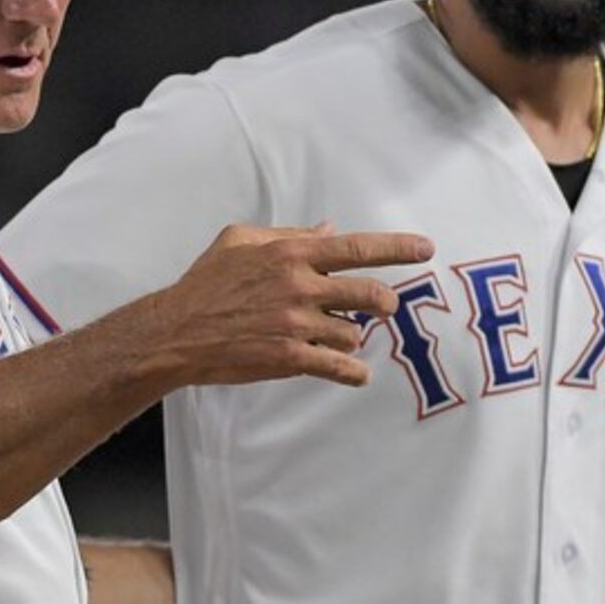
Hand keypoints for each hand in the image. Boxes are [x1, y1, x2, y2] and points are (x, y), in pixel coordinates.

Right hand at [159, 221, 434, 388]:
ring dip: (351, 337)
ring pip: (354, 333)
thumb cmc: (207, 282)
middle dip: (385, 303)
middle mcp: (300, 286)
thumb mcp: (240, 241)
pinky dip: (353, 373)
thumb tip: (328, 229)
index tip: (426, 248)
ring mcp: (297, 324)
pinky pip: (340, 367)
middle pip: (370, 294)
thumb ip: (288, 234)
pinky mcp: (291, 358)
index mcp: (291, 253)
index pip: (356, 247)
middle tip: (384, 307)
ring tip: (332, 337)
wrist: (177, 331)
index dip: (397, 247)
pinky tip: (356, 374)